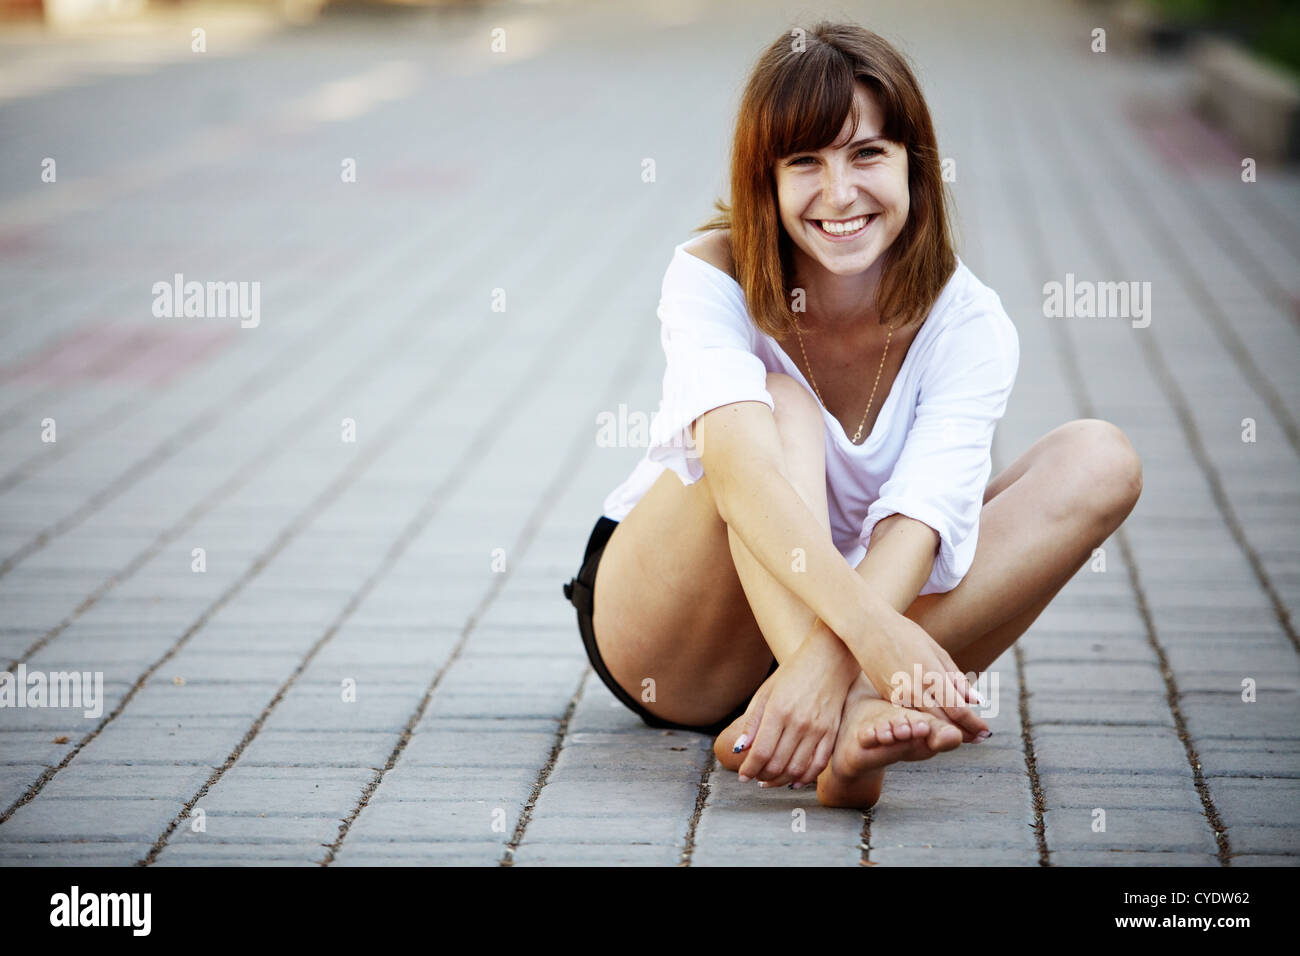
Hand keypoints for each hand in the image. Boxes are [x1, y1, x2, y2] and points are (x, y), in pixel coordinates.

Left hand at [733, 637, 856, 788]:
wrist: (829, 660)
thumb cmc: (793, 674)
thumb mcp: (766, 691)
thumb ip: (752, 722)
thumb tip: (740, 749)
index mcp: (778, 710)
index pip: (761, 752)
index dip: (749, 769)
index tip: (743, 775)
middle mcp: (799, 722)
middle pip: (778, 764)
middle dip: (762, 776)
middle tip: (755, 777)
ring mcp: (818, 729)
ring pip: (797, 768)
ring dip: (781, 780)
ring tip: (770, 780)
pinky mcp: (832, 733)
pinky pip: (819, 764)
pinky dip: (805, 778)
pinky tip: (794, 781)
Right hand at [857, 610, 989, 739]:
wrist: (867, 628)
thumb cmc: (904, 633)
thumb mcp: (936, 650)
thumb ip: (955, 678)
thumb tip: (976, 700)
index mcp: (931, 675)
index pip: (958, 710)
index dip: (974, 724)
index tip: (985, 732)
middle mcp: (916, 690)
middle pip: (944, 722)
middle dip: (964, 733)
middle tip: (979, 739)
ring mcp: (900, 696)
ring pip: (926, 723)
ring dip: (944, 730)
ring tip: (961, 734)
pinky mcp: (888, 698)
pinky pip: (910, 716)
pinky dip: (925, 722)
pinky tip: (935, 723)